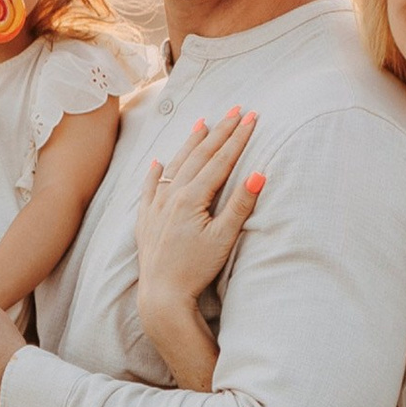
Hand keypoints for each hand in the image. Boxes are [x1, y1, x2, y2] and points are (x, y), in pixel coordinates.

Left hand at [135, 110, 264, 331]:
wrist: (162, 296)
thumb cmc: (196, 270)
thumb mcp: (224, 238)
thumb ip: (240, 205)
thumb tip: (259, 173)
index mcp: (192, 198)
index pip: (220, 160)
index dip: (238, 137)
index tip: (251, 117)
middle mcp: (171, 196)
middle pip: (199, 156)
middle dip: (219, 131)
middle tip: (235, 110)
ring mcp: (156, 206)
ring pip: (175, 165)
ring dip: (190, 144)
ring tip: (202, 124)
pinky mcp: (146, 220)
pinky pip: (150, 188)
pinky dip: (155, 172)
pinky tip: (158, 162)